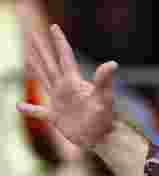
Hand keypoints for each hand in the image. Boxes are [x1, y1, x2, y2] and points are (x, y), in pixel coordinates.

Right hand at [16, 23, 117, 149]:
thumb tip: (112, 63)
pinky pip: (38, 111)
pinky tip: (19, 106)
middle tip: (33, 34)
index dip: (59, 41)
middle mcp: (65, 88)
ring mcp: (59, 101)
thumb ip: (103, 81)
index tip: (54, 27)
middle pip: (50, 64)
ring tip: (29, 57)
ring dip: (35, 68)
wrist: (101, 139)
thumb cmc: (104, 119)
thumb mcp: (103, 98)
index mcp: (73, 82)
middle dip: (42, 49)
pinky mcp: (55, 117)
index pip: (65, 56)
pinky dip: (29, 109)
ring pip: (44, 80)